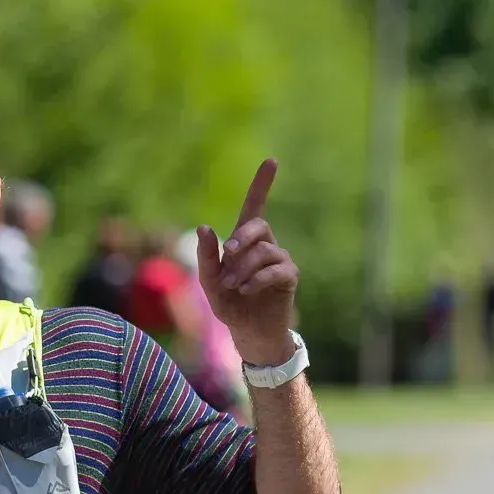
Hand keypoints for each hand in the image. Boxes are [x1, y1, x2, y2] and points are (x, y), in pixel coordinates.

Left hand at [195, 159, 299, 365]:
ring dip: (243, 268)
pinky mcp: (289, 277)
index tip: (271, 161)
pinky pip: (275, 269)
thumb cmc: (229, 305)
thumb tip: (204, 226)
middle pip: (258, 225)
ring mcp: (279, 260)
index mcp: (244, 242)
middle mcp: (264, 246)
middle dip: (241, 237)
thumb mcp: (209, 282)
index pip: (254, 207)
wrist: (248, 332)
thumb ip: (206, 256)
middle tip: (227, 254)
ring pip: (264, 250)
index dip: (262, 184)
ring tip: (232, 286)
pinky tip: (246, 290)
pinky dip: (257, 279)